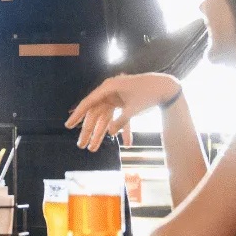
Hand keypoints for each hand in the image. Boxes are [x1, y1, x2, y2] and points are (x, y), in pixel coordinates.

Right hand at [65, 73, 181, 152]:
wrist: (166, 87)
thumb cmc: (149, 94)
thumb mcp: (134, 109)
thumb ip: (121, 121)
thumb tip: (111, 133)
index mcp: (108, 89)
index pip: (88, 104)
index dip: (77, 115)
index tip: (68, 126)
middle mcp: (110, 93)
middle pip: (95, 114)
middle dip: (88, 132)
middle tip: (81, 146)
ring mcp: (117, 98)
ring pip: (106, 119)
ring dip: (102, 134)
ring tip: (93, 149)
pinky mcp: (125, 103)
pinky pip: (120, 118)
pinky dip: (124, 129)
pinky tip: (128, 144)